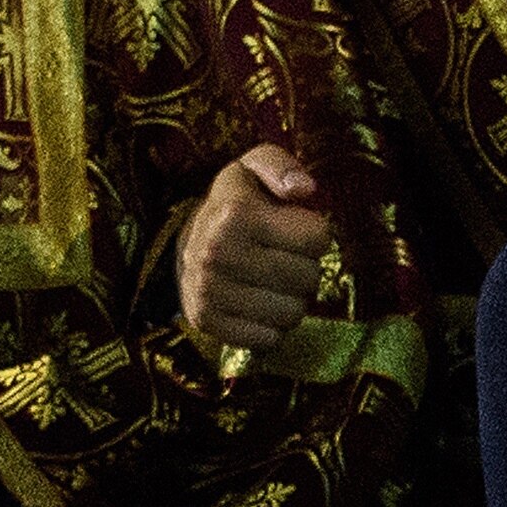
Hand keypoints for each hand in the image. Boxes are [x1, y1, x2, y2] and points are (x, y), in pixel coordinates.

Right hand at [179, 144, 336, 350]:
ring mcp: (209, 291)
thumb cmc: (236, 204)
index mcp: (235, 214)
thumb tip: (306, 189)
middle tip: (285, 258)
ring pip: (292, 313)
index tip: (295, 229)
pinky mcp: (206, 322)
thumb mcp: (254, 168)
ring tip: (273, 281)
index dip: (315, 233)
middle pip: (308, 278)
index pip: (318, 237)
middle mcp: (217, 254)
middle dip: (306, 268)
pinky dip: (272, 326)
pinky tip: (259, 304)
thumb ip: (283, 167)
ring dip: (292, 300)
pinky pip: (268, 339)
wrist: (188, 244)